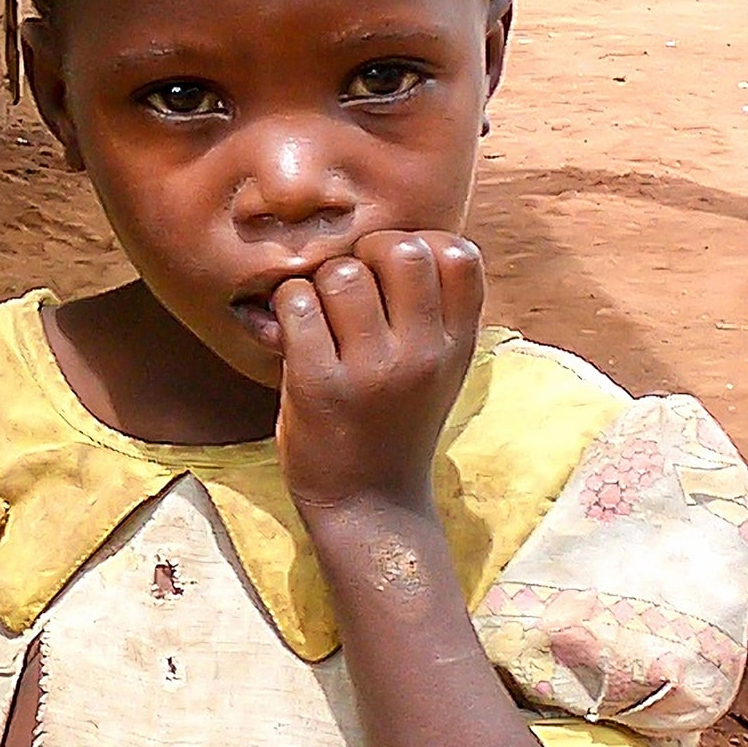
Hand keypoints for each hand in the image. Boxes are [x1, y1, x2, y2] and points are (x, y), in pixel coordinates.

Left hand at [272, 231, 483, 517]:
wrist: (371, 508)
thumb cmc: (395, 427)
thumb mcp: (438, 372)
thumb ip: (431, 312)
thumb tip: (395, 238)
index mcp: (457, 345)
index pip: (460, 254)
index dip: (421, 243)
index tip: (395, 274)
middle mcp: (422, 355)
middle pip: (401, 249)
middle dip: (366, 253)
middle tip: (351, 289)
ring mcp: (372, 372)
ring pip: (341, 273)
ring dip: (320, 284)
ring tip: (320, 318)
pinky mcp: (319, 386)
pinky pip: (297, 305)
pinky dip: (287, 310)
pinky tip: (292, 335)